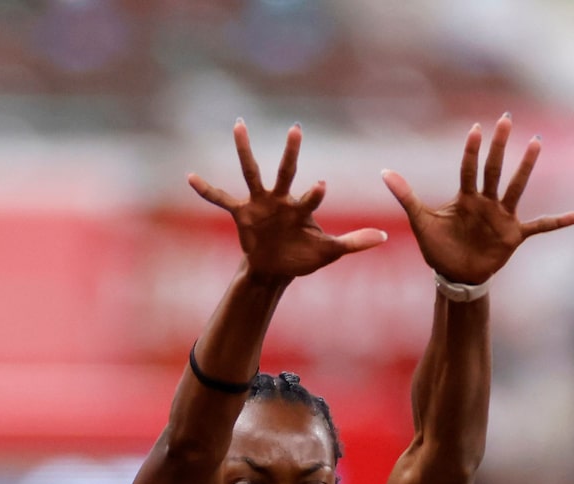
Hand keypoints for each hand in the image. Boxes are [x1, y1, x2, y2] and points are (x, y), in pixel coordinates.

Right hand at [189, 121, 386, 279]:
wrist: (274, 268)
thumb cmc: (302, 256)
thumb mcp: (328, 253)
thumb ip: (353, 243)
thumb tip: (384, 239)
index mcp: (300, 209)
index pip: (310, 198)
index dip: (315, 194)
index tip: (322, 185)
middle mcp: (280, 199)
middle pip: (285, 171)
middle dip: (291, 152)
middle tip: (297, 129)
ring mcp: (259, 204)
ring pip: (251, 172)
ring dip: (244, 149)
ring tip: (239, 124)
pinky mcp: (241, 214)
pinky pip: (220, 199)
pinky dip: (206, 190)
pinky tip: (190, 177)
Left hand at [382, 116, 573, 287]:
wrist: (454, 276)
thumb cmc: (439, 247)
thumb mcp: (421, 222)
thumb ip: (406, 196)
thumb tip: (384, 172)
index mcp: (465, 197)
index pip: (468, 169)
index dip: (471, 151)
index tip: (475, 129)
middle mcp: (486, 202)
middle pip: (493, 169)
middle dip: (499, 145)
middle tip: (506, 119)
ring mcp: (502, 217)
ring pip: (515, 187)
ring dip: (524, 167)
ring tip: (536, 142)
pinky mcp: (513, 235)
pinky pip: (540, 227)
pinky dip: (557, 222)